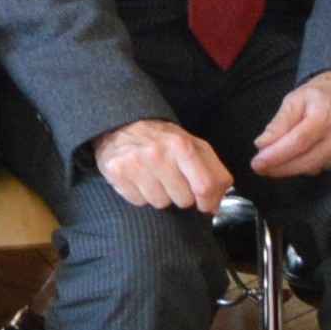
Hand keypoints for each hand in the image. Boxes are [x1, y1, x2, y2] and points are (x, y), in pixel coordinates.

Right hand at [89, 118, 232, 209]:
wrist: (123, 124)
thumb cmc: (164, 141)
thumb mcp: (194, 147)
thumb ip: (215, 173)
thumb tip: (216, 204)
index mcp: (181, 145)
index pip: (205, 186)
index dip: (209, 202)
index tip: (205, 204)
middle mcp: (157, 152)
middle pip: (183, 200)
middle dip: (182, 197)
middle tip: (173, 181)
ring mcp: (134, 161)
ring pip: (160, 203)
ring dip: (160, 196)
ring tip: (155, 179)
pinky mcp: (115, 170)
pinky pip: (138, 201)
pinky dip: (140, 195)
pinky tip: (138, 180)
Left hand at [246, 67, 330, 179]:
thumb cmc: (325, 90)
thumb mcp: (297, 97)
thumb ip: (280, 122)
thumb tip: (262, 145)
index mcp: (326, 114)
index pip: (297, 142)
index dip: (276, 156)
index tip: (257, 163)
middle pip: (306, 161)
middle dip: (279, 168)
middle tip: (259, 168)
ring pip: (315, 167)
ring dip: (291, 170)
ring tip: (272, 165)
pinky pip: (325, 167)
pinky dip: (307, 166)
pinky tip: (296, 161)